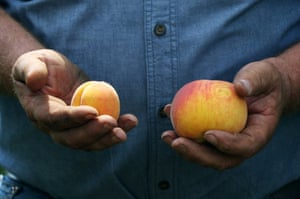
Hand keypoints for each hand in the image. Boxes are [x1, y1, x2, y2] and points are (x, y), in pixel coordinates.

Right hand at [12, 49, 137, 150]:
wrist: (50, 75)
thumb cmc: (40, 66)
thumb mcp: (31, 62)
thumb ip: (31, 69)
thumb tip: (35, 79)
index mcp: (38, 111)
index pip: (54, 119)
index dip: (72, 117)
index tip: (92, 111)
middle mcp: (53, 126)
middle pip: (72, 138)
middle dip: (93, 133)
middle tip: (111, 122)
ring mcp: (71, 129)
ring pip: (88, 142)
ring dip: (107, 138)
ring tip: (124, 131)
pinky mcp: (86, 126)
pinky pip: (100, 133)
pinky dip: (116, 129)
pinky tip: (130, 122)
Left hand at [162, 58, 288, 168]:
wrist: (259, 88)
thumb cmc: (262, 81)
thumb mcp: (262, 75)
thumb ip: (254, 80)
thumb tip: (241, 87)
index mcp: (258, 134)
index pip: (245, 146)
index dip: (227, 145)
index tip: (209, 133)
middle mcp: (241, 144)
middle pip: (220, 159)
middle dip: (197, 154)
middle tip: (177, 142)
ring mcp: (226, 142)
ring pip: (205, 153)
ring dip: (184, 148)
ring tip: (166, 135)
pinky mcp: (213, 134)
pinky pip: (196, 136)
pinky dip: (181, 129)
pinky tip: (167, 112)